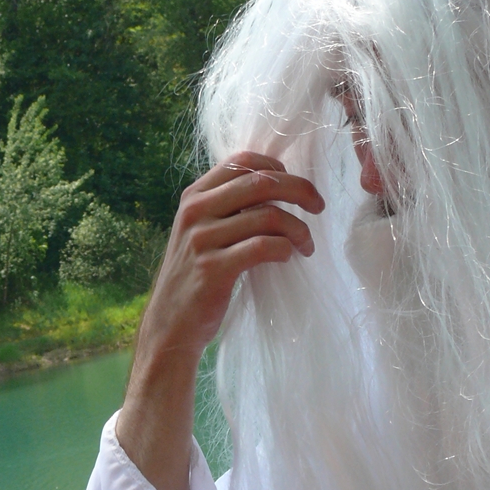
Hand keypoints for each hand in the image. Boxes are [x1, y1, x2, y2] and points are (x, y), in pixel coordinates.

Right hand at [116, 151, 324, 489]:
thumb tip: (277, 186)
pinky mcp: (213, 269)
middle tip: (319, 207)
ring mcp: (202, 240)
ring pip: (268, 215)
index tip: (295, 183)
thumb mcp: (201, 234)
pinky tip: (292, 257)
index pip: (242, 161)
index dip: (277, 166)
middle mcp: (195, 213)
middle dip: (300, 190)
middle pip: (261, 182)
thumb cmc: (194, 281)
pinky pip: (263, 246)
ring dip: (298, 228)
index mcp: (193, 197)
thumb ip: (227, 208)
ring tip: (307, 245)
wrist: (170, 328)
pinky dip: (286, 248)